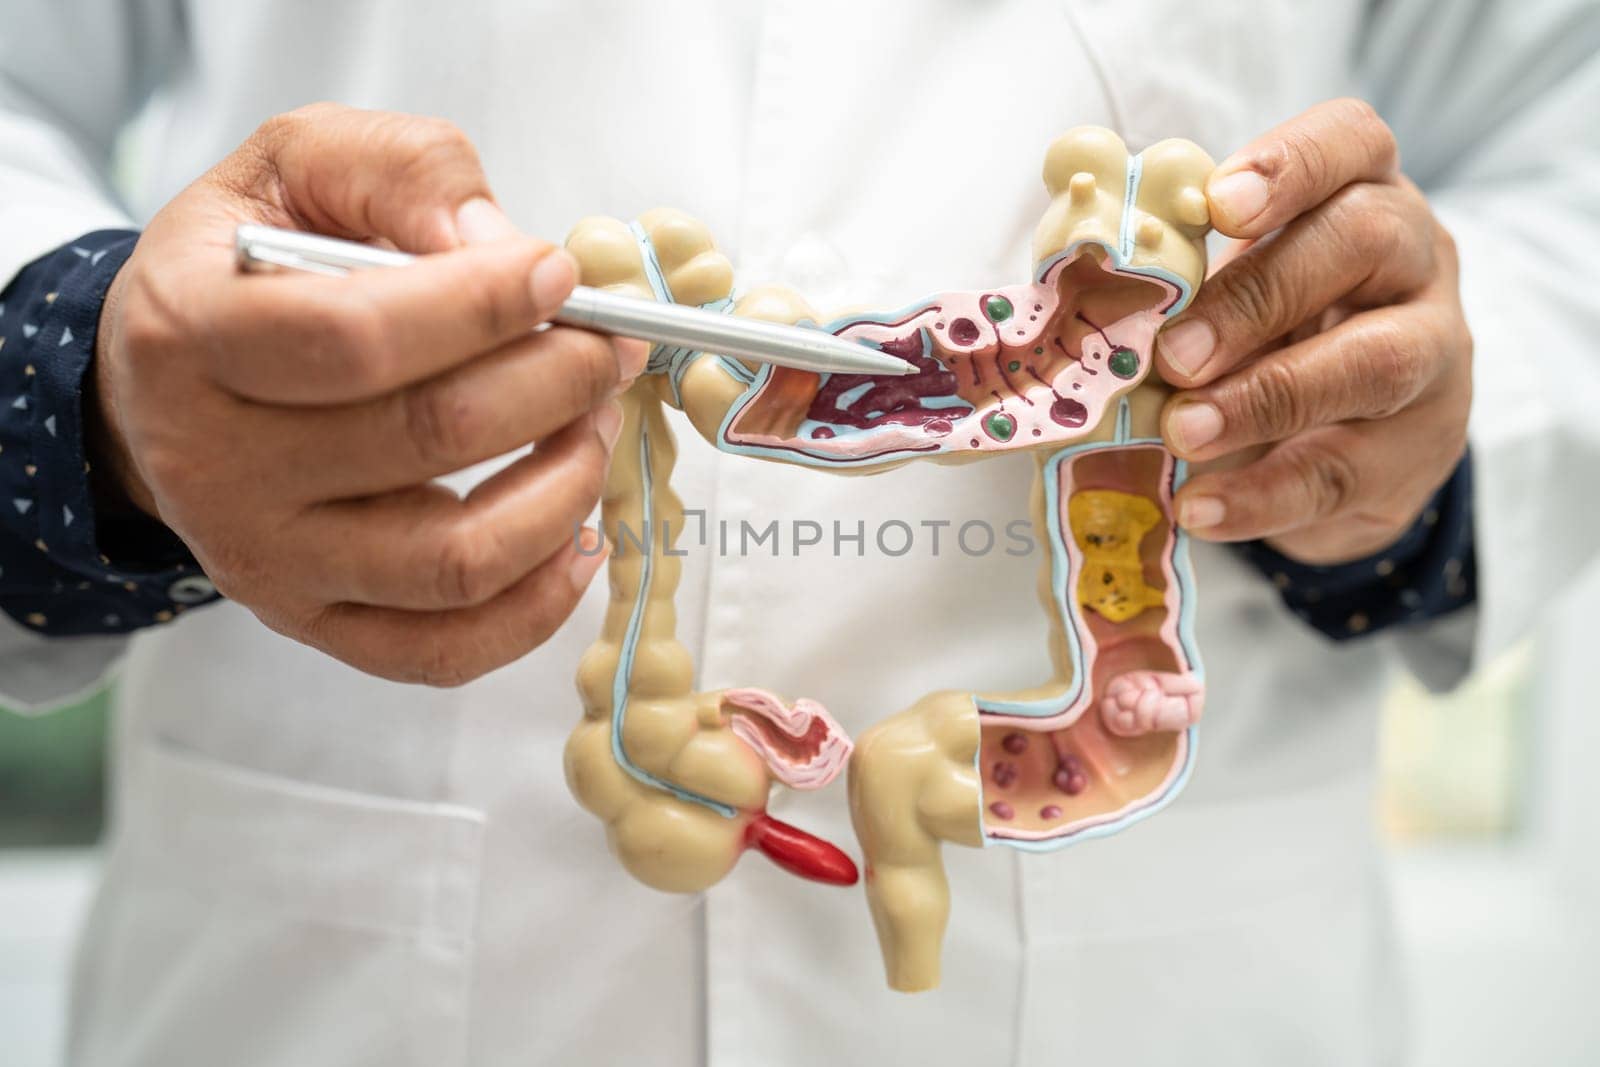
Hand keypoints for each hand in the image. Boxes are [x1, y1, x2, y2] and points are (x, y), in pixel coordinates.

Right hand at [94, 103, 646, 683]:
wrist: (159, 380)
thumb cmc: (244, 267)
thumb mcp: (295, 166)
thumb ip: (399, 174)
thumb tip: (499, 246)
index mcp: (194, 334)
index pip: (358, 338)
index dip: (482, 306)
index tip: (561, 274)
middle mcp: (219, 464)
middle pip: (429, 440)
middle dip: (556, 383)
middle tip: (607, 347)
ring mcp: (268, 559)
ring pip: (455, 560)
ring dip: (565, 489)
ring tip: (594, 426)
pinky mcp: (315, 620)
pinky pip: (444, 649)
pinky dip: (538, 605)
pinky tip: (576, 535)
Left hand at [1157, 98, 1472, 563]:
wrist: (1355, 442)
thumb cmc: (1274, 332)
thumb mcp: (1235, 285)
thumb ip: (1183, 272)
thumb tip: (1086, 291)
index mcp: (1361, 192)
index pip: (1352, 142)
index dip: (1290, 163)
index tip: (1220, 205)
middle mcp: (1414, 260)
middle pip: (1362, 241)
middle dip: (1258, 296)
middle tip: (1175, 353)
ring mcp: (1433, 353)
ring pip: (1374, 362)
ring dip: (1264, 399)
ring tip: (1182, 432)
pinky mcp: (1416, 451)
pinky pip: (1344, 471)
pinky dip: (1263, 495)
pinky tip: (1201, 507)